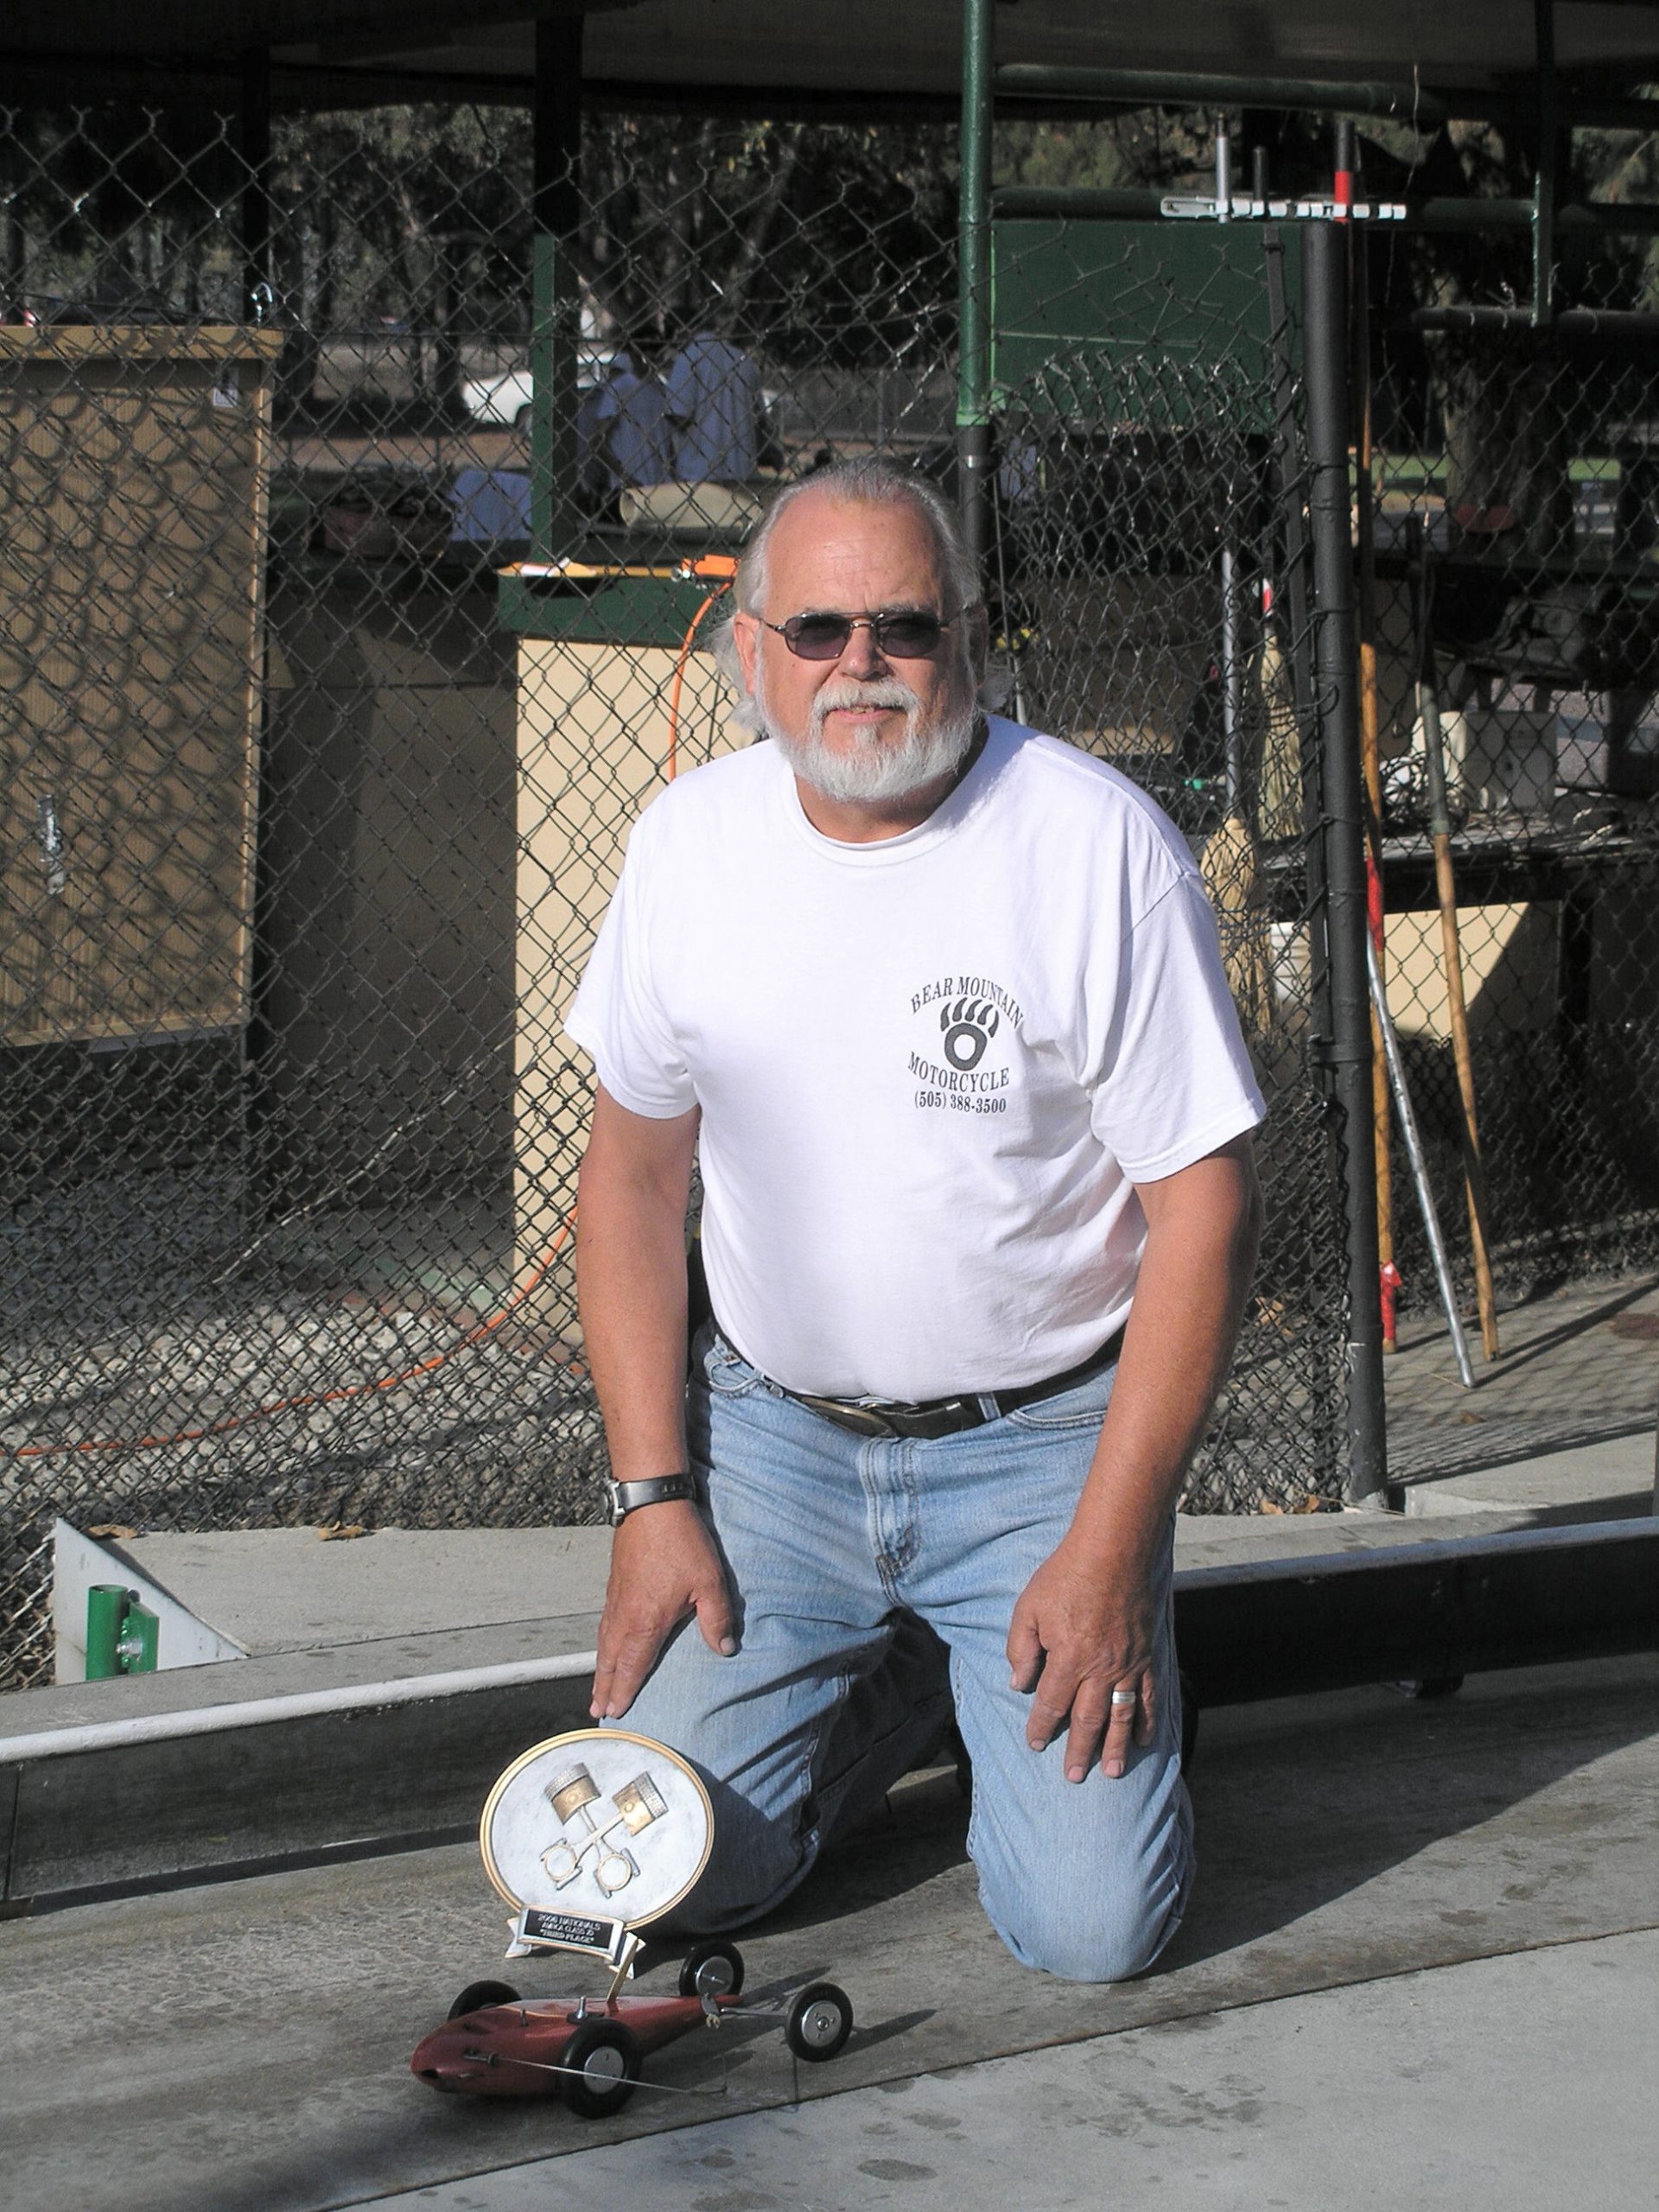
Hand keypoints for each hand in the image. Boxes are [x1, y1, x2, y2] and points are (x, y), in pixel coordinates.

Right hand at [591, 1502, 735, 1720]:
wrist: (651, 1504)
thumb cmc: (681, 1542)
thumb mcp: (709, 1582)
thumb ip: (717, 1619)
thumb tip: (724, 1649)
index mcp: (646, 1622)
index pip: (633, 1667)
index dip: (624, 1691)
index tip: (616, 1712)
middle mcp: (624, 1615)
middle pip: (610, 1661)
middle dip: (604, 1687)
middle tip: (597, 1711)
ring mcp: (616, 1598)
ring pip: (604, 1643)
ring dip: (600, 1668)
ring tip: (598, 1687)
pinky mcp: (615, 1584)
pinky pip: (604, 1624)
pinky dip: (602, 1643)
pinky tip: (606, 1644)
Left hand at [1006, 1537, 1160, 1782]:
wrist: (1113, 1551)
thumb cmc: (1065, 1576)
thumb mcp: (1029, 1607)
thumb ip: (1021, 1648)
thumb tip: (1018, 1683)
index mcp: (1067, 1658)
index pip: (1051, 1704)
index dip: (1042, 1727)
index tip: (1036, 1744)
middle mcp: (1099, 1668)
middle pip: (1087, 1720)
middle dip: (1079, 1750)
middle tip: (1073, 1777)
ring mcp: (1128, 1665)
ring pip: (1121, 1716)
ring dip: (1115, 1747)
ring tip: (1110, 1772)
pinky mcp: (1147, 1655)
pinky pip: (1150, 1696)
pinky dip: (1147, 1721)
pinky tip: (1143, 1740)